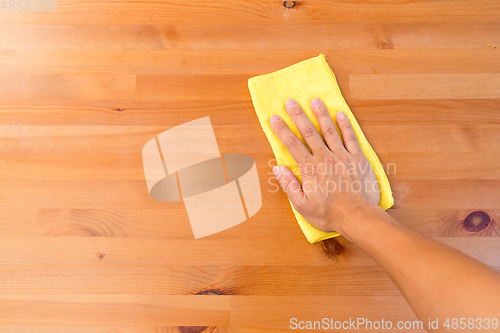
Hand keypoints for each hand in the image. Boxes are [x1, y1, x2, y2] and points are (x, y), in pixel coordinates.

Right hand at [270, 97, 379, 233]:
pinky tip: (341, 114)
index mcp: (310, 168)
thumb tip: (278, 169)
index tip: (275, 117)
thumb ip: (289, 185)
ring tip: (315, 101)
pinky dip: (345, 125)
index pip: (292, 144)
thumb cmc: (329, 214)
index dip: (282, 130)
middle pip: (309, 132)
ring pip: (330, 130)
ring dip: (321, 114)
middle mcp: (325, 158)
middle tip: (291, 101)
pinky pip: (351, 138)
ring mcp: (343, 156)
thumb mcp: (302, 205)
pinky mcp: (358, 159)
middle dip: (299, 115)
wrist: (358, 217)